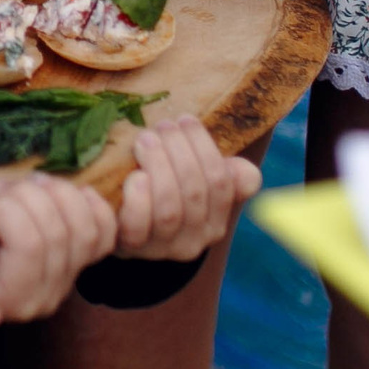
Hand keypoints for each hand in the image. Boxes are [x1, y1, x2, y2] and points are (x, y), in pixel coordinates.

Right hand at [0, 173, 116, 351]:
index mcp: (14, 302)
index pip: (29, 246)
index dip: (7, 211)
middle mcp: (48, 295)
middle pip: (57, 232)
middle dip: (27, 196)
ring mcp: (70, 277)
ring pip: (83, 228)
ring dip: (56, 193)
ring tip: (25, 183)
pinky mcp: (83, 258)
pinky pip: (106, 232)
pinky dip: (93, 205)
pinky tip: (70, 189)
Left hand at [115, 117, 258, 260]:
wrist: (121, 227)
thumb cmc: (159, 190)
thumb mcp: (191, 180)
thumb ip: (221, 174)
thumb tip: (246, 172)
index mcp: (215, 221)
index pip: (221, 183)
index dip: (204, 146)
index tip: (185, 120)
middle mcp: (195, 240)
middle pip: (195, 192)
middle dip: (178, 150)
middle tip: (162, 126)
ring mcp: (162, 247)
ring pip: (169, 210)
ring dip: (159, 166)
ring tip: (145, 140)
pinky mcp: (131, 248)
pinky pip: (138, 227)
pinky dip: (138, 199)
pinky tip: (134, 176)